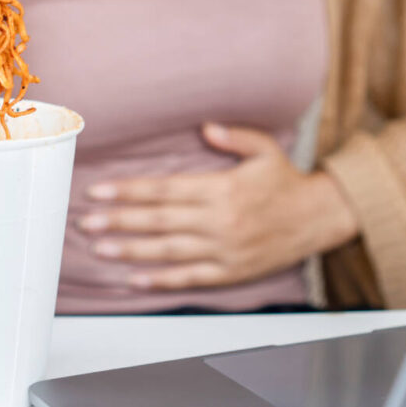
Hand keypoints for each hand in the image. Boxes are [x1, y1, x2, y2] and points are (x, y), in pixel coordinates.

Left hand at [78, 123, 358, 289]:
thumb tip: (204, 126)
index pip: (164, 189)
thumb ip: (233, 137)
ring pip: (168, 251)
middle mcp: (219, 220)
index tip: (98, 192)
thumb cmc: (286, 182)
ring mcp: (223, 249)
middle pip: (158, 220)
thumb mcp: (264, 149)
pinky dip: (161, 280)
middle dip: (118, 221)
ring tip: (101, 249)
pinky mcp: (230, 271)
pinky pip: (190, 277)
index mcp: (221, 188)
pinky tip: (134, 279)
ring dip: (131, 251)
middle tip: (86, 222)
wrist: (319, 218)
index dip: (128, 191)